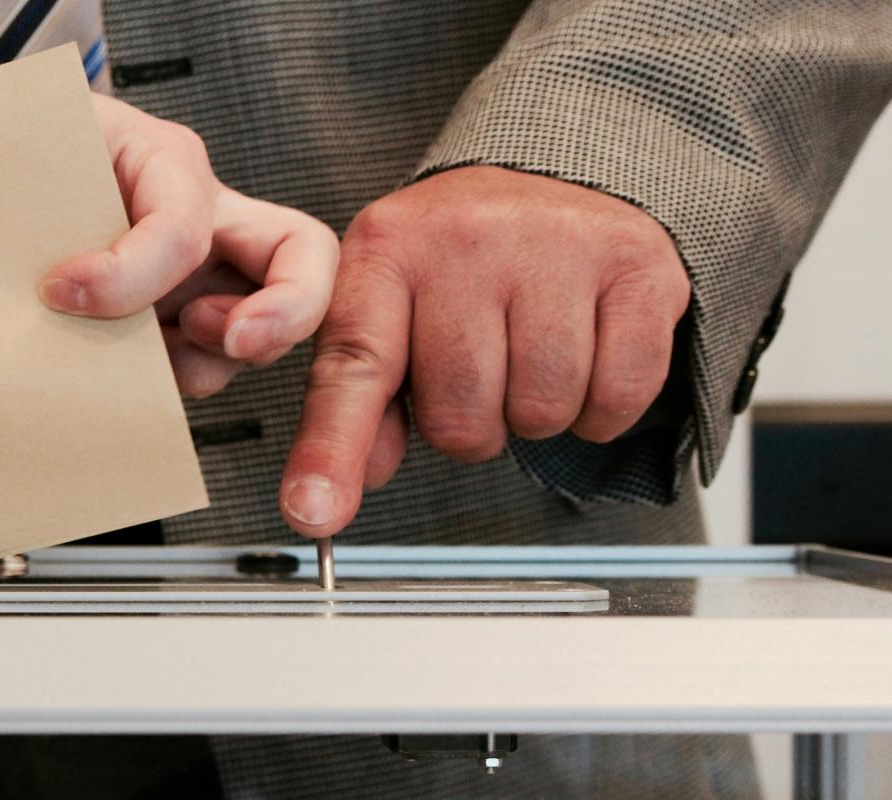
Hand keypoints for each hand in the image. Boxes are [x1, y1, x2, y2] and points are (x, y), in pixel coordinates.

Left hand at [39, 94, 338, 397]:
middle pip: (304, 256)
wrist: (7, 174)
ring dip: (210, 361)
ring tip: (139, 359)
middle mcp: (207, 218)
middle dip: (288, 310)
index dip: (129, 272)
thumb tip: (38, 277)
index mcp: (166, 160)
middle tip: (234, 342)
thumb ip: (30, 188)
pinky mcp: (184, 325)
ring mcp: (206, 277)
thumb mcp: (26, 147)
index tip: (56, 290)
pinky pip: (208, 365)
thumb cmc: (23, 151)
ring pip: (259, 331)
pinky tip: (121, 376)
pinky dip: (176, 382)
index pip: (182, 225)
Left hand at [281, 166, 690, 536]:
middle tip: (479, 376)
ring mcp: (556, 245)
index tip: (312, 510)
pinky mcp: (636, 265)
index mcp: (387, 250)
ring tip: (528, 359)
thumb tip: (331, 490)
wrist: (557, 171)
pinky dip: (602, 409)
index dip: (331, 450)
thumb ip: (357, 401)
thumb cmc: (461, 258)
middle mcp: (466, 239)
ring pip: (541, 410)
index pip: (354, 367)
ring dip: (535, 416)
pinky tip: (585, 360)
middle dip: (470, 425)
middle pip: (460, 414)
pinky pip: (618, 396)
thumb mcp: (388, 306)